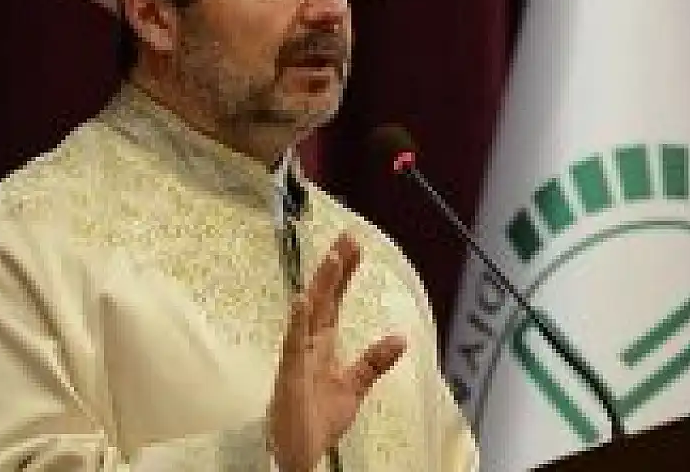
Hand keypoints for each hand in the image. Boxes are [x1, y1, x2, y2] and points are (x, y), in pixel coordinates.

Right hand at [268, 231, 406, 471]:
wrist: (297, 455)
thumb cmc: (317, 421)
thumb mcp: (353, 388)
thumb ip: (373, 362)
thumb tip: (399, 339)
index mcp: (322, 346)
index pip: (334, 302)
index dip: (343, 275)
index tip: (354, 246)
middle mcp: (308, 346)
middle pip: (323, 300)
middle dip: (334, 270)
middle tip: (347, 238)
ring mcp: (297, 360)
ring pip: (308, 316)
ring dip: (320, 287)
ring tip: (333, 259)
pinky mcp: (289, 377)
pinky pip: (292, 347)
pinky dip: (297, 324)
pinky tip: (302, 302)